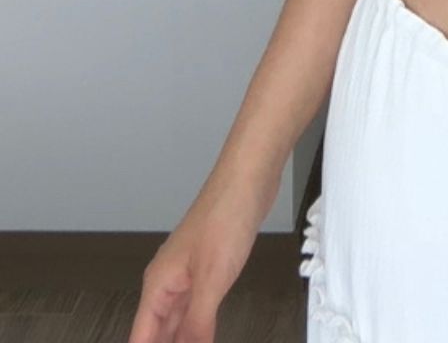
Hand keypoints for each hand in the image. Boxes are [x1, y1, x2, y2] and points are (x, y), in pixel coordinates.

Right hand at [126, 166, 276, 342]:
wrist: (249, 179)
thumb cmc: (225, 213)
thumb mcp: (212, 278)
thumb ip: (198, 323)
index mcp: (159, 285)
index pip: (141, 338)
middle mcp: (168, 282)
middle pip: (156, 333)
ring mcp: (188, 275)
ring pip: (176, 323)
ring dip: (180, 342)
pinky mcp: (208, 270)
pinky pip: (195, 309)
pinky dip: (197, 329)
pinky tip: (203, 337)